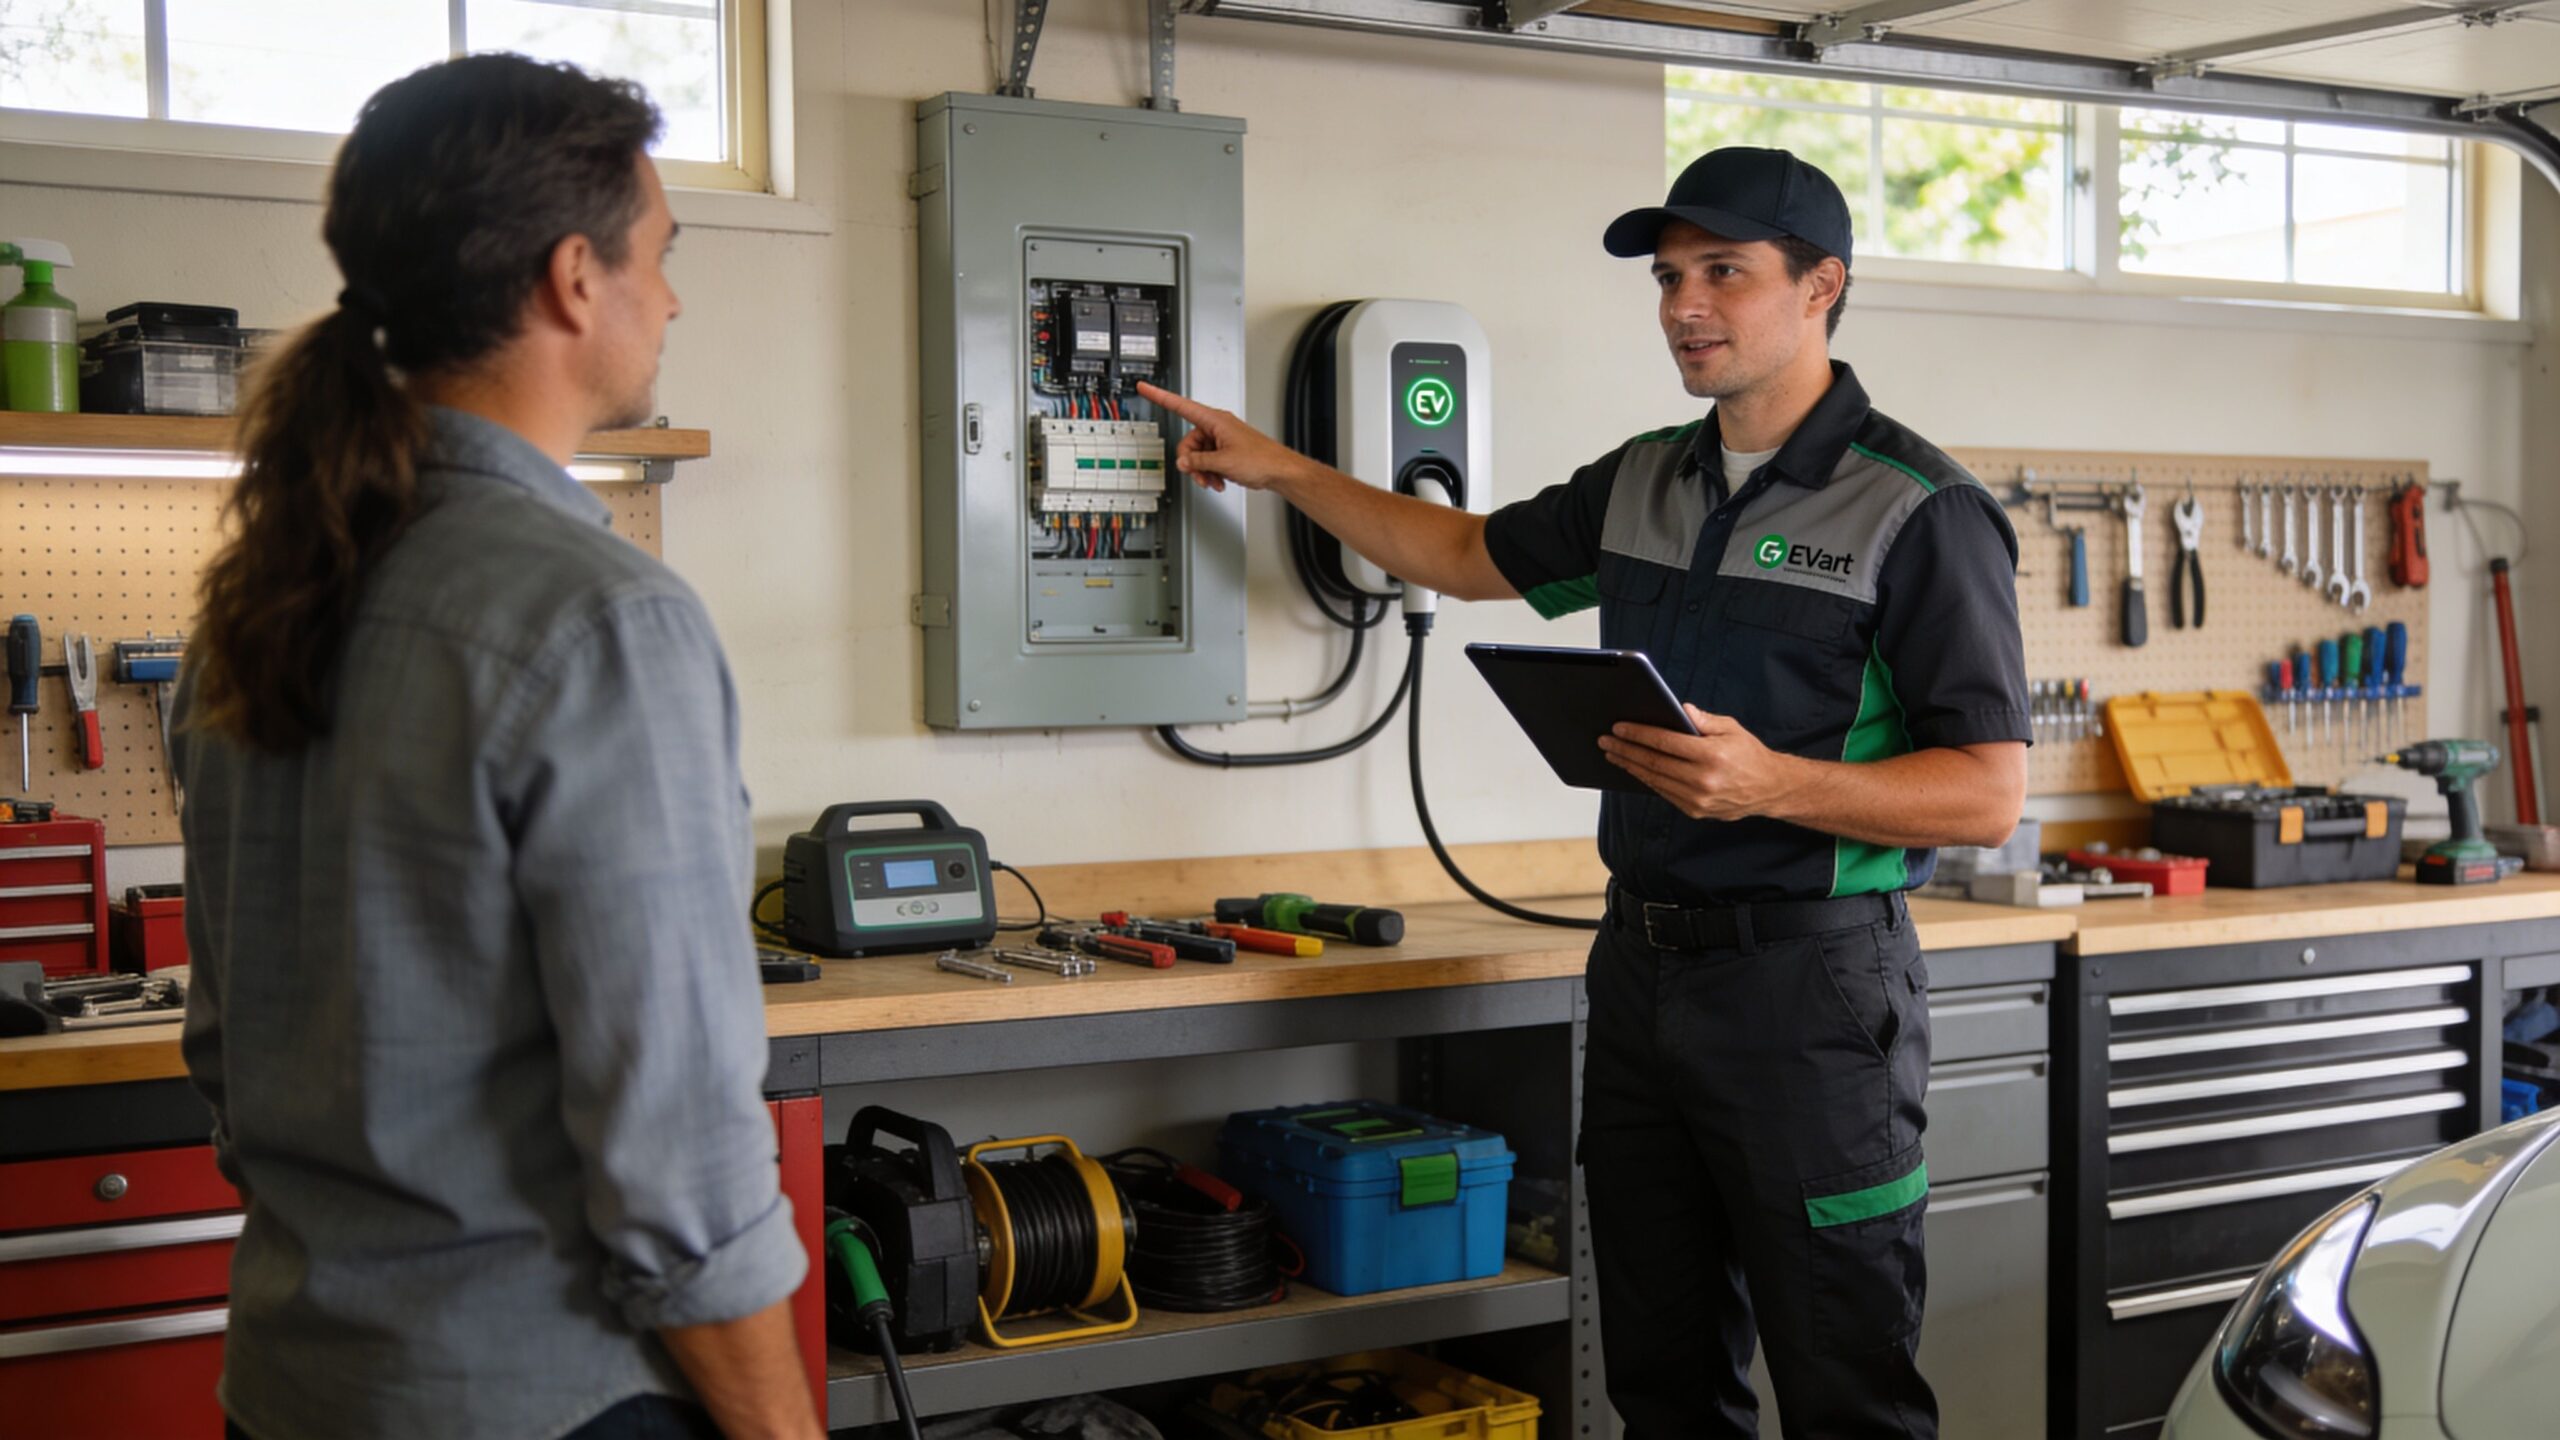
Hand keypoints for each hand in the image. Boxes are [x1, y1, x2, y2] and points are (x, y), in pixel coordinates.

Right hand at [1135, 381, 1308, 493]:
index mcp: (1215, 420)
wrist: (1280, 471)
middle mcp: (1217, 427)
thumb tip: (1182, 462)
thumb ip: (1197, 462)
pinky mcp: (1226, 451)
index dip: (1160, 396)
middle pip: (1188, 442)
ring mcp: (1222, 439)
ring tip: (1214, 481)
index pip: (1181, 405)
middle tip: (1200, 474)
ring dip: (1202, 471)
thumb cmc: (1261, 459)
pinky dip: (1211, 473)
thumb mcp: (1222, 462)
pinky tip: (1219, 481)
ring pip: (1198, 455)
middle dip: (1191, 462)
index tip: (1145, 388)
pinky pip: (1208, 461)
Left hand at [1598, 705, 1803, 821]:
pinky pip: (1663, 793)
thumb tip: (1679, 710)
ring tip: (1613, 754)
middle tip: (1605, 741)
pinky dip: (1646, 780)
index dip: (1638, 734)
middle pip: (1654, 762)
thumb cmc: (1749, 754)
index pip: (1665, 742)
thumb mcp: (1731, 728)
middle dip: (1625, 750)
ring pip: (1654, 780)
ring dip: (1630, 766)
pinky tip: (1634, 769)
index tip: (1618, 728)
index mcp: (1712, 755)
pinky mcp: (1695, 810)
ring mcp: (1698, 798)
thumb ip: (1703, 719)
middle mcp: (1703, 779)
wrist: (1770, 789)